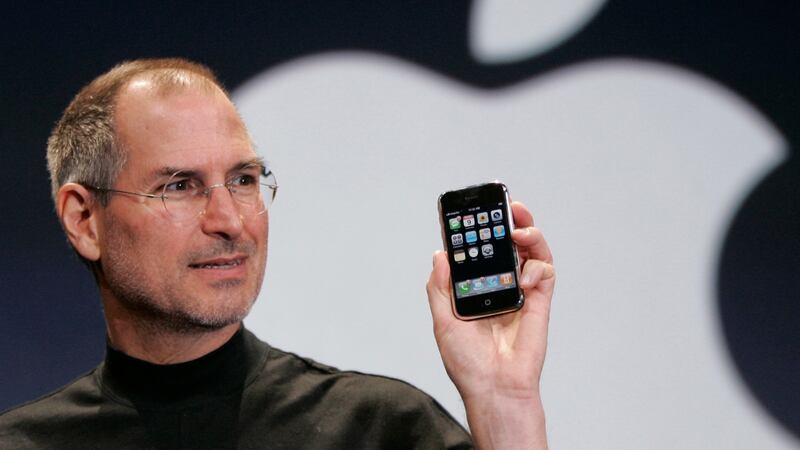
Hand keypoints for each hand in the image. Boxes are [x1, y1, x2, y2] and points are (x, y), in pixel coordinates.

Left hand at [427, 201, 553, 448]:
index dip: (478, 231)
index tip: (473, 212)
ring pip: (530, 252)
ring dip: (529, 233)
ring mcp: (521, 292)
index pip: (478, 251)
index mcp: (474, 289)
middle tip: (506, 206)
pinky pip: (545, 273)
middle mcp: (498, 286)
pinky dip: (538, 265)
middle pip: (507, 245)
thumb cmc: (468, 362)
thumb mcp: (443, 321)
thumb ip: (441, 287)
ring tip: (520, 226)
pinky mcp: (540, 302)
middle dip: (508, 222)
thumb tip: (440, 254)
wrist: (494, 388)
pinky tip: (526, 273)